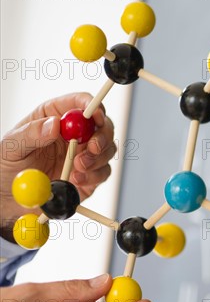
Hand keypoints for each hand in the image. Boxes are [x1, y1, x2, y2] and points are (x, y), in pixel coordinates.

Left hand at [0, 93, 116, 238]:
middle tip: (92, 148)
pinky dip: (94, 176)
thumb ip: (31, 134)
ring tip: (77, 168)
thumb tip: (54, 125)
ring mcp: (83, 155)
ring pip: (107, 148)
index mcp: (54, 116)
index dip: (91, 105)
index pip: (79, 102)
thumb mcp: (12, 147)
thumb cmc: (8, 167)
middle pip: (101, 124)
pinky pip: (103, 172)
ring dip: (97, 158)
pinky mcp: (90, 176)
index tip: (95, 114)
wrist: (12, 199)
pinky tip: (76, 180)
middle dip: (102, 135)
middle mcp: (73, 134)